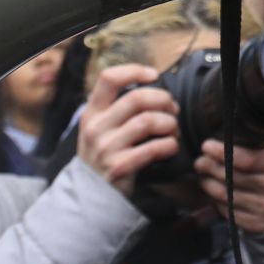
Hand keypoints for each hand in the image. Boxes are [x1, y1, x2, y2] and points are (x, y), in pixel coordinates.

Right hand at [76, 65, 178, 195]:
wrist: (90, 193)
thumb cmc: (104, 152)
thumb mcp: (99, 126)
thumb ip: (118, 107)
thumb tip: (155, 88)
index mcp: (92, 112)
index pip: (109, 78)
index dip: (134, 71)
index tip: (153, 75)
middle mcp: (96, 127)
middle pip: (137, 98)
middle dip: (164, 100)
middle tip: (173, 109)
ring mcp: (106, 148)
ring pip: (148, 121)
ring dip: (170, 123)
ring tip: (173, 130)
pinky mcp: (119, 167)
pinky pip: (153, 148)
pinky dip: (169, 145)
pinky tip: (171, 146)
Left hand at [195, 135, 263, 232]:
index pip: (246, 159)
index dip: (223, 152)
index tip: (207, 146)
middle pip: (233, 178)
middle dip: (211, 168)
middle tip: (200, 161)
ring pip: (229, 196)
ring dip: (210, 186)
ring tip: (202, 176)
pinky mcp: (259, 224)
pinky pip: (232, 214)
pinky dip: (219, 204)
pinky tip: (213, 196)